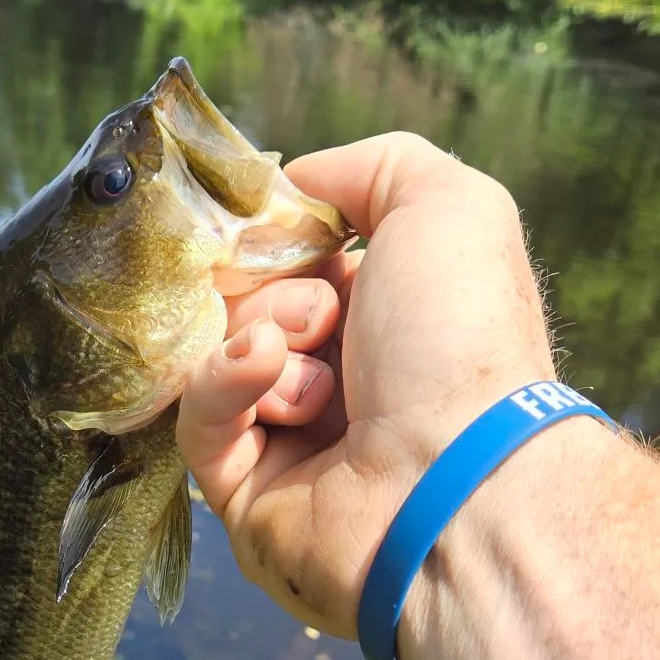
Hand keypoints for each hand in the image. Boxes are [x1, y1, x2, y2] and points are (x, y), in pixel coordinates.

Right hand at [176, 132, 555, 639]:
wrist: (454, 479)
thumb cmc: (462, 337)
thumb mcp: (449, 207)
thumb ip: (373, 166)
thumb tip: (291, 189)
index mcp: (388, 319)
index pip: (295, 260)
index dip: (280, 236)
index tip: (279, 227)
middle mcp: (342, 378)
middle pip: (247, 300)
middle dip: (272, 288)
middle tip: (320, 311)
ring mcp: (291, 438)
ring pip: (216, 354)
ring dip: (259, 332)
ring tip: (305, 352)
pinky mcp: (243, 492)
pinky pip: (198, 418)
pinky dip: (225, 381)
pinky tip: (266, 370)